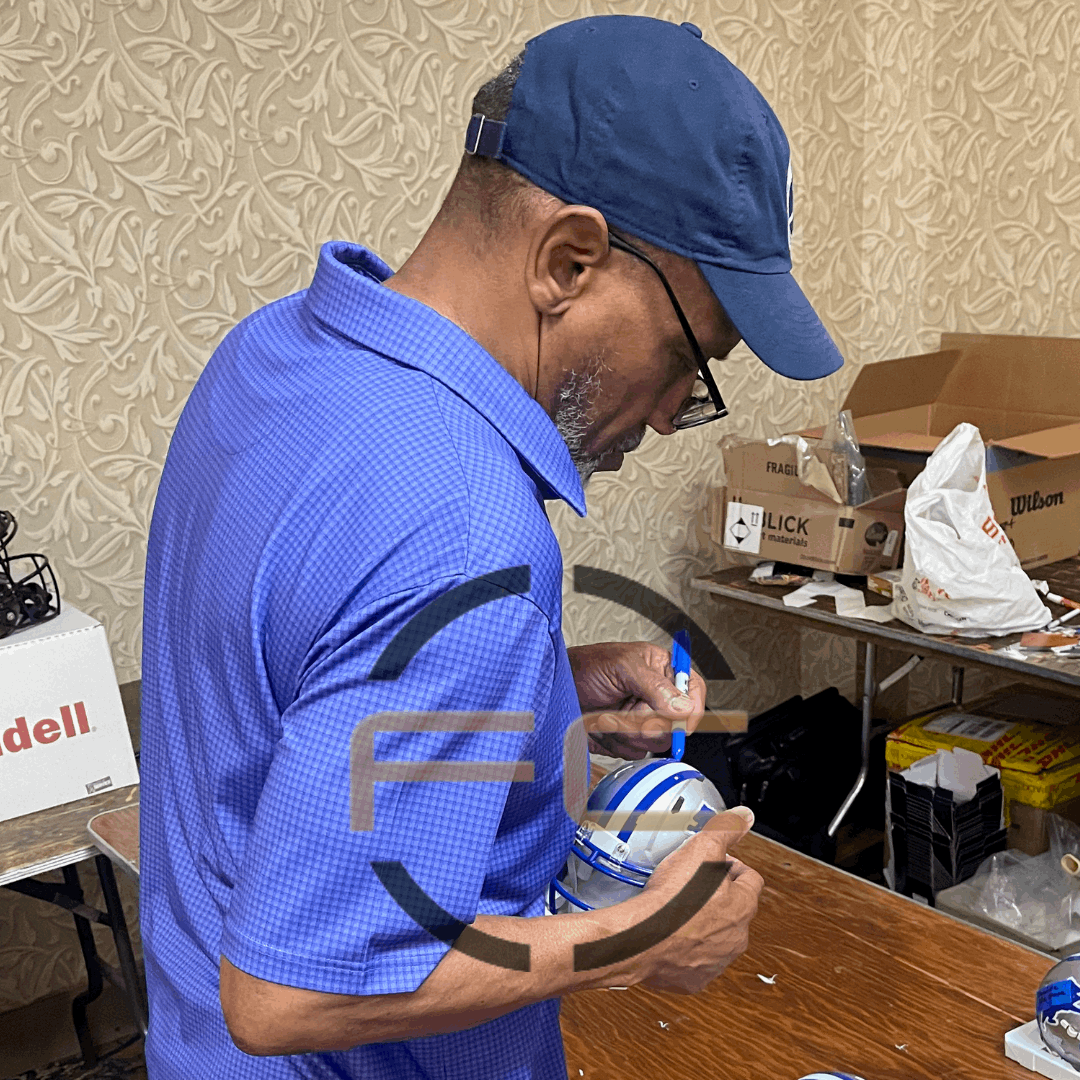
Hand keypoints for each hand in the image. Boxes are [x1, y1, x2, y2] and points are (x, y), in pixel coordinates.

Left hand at [568, 641, 705, 758]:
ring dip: (625, 730)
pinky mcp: (628, 739)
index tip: (680, 722)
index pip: (694, 691)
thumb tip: (684, 707)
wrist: (557, 688)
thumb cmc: (586, 667)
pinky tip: (602, 725)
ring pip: (653, 743)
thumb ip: (655, 686)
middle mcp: (657, 697)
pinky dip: (614, 742)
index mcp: (663, 672)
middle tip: (625, 706)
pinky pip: (634, 753)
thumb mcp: (623, 667)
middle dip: (644, 721)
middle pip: (675, 725)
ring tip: (607, 712)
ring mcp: (643, 720)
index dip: (692, 710)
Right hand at [638, 806, 762, 993]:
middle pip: (734, 909)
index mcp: (743, 907)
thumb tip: (745, 816)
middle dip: (717, 896)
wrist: (641, 940)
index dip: (732, 866)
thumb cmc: (672, 898)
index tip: (715, 862)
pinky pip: (693, 961)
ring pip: (715, 937)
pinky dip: (683, 949)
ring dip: (701, 923)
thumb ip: (725, 830)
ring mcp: (715, 962)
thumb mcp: (702, 849)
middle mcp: (736, 938)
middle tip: (691, 883)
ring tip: (676, 908)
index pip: (751, 880)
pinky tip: (667, 934)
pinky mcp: (693, 980)